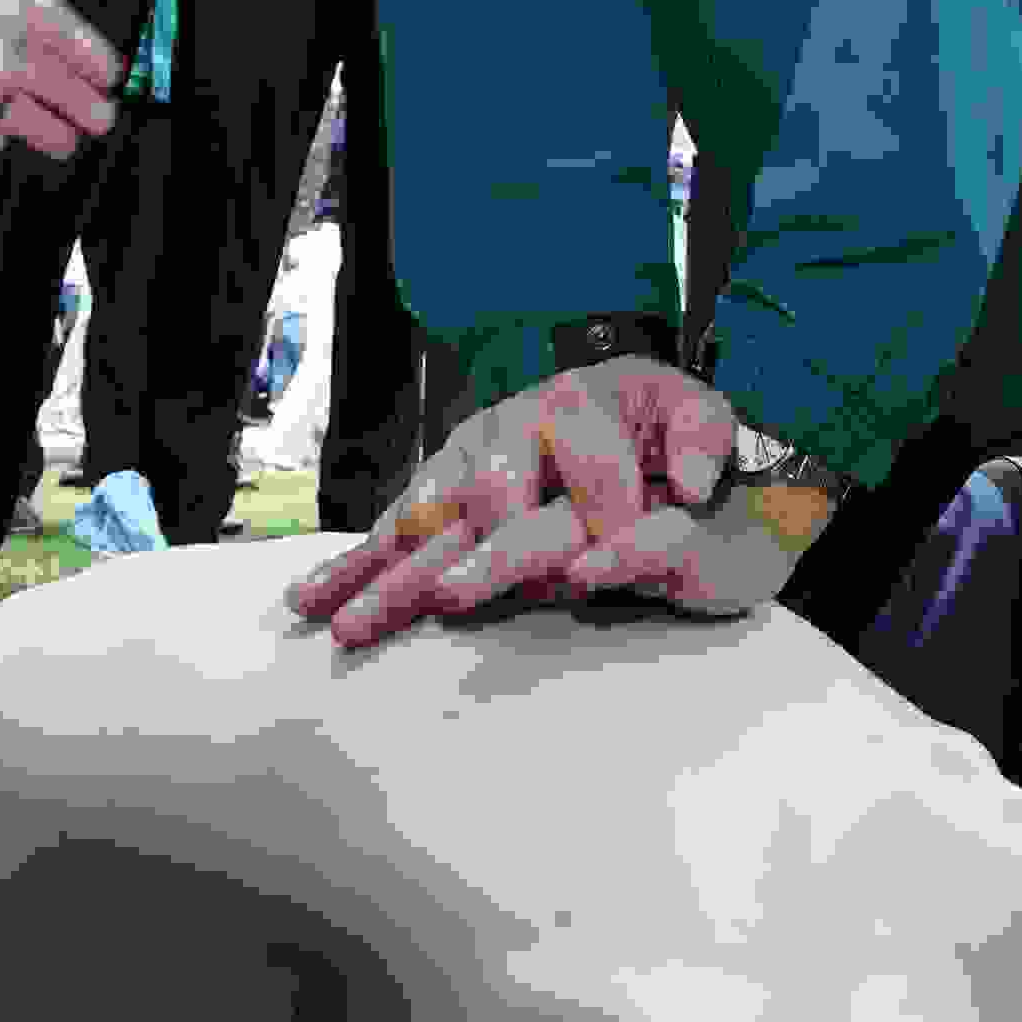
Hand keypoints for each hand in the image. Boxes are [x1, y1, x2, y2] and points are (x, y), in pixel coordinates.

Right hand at [287, 355, 749, 648]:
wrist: (660, 427)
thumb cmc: (683, 434)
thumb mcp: (711, 422)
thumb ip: (704, 441)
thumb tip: (688, 480)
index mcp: (586, 399)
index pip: (588, 461)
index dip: (602, 515)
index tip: (607, 566)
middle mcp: (517, 422)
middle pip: (489, 485)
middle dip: (476, 550)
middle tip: (454, 597)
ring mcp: (474, 457)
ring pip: (426, 519)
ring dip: (384, 575)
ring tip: (349, 623)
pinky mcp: (448, 490)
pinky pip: (399, 532)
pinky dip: (356, 568)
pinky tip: (310, 600)